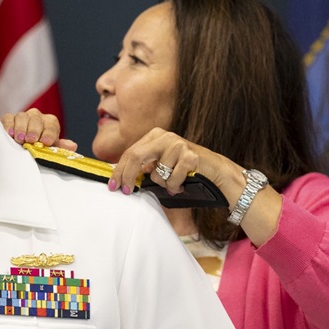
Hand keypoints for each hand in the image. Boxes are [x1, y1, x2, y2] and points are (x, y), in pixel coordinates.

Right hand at [0, 108, 76, 149]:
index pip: (51, 125)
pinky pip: (8, 118)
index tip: (45, 142)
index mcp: (50, 123)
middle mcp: (36, 117)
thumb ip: (61, 148)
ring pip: (22, 117)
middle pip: (36, 119)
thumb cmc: (39, 148)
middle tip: (31, 140)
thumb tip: (72, 146)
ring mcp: (22, 117)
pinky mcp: (9, 119)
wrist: (23, 147)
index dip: (49, 133)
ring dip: (21, 128)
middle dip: (34, 130)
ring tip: (19, 139)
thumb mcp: (51, 149)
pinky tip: (9, 134)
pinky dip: (8, 125)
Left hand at [107, 127, 231, 195]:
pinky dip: (175, 186)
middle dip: (127, 176)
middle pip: (135, 156)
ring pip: (156, 173)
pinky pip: (172, 179)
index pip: (130, 153)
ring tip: (173, 183)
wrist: (215, 170)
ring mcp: (178, 145)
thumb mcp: (160, 165)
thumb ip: (143, 167)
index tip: (113, 186)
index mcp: (155, 136)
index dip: (119, 171)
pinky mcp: (190, 156)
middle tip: (127, 191)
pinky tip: (182, 184)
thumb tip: (119, 177)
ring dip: (163, 185)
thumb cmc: (184, 170)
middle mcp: (165, 137)